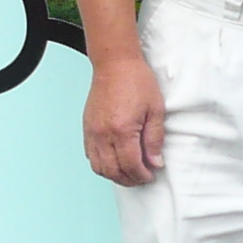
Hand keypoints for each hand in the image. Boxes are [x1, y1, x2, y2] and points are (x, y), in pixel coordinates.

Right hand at [84, 54, 166, 185]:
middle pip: (112, 171)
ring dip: (114, 174)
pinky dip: (102, 164)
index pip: (131, 165)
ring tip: (128, 172)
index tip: (150, 175)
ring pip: (98, 167)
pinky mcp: (87, 127)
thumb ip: (155, 139)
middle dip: (128, 179)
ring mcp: (92, 131)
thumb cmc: (136, 81)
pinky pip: (90, 155)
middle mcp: (103, 133)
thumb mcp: (155, 110)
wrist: (115, 63)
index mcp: (122, 129)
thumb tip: (155, 162)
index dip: (142, 175)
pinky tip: (114, 160)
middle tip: (141, 177)